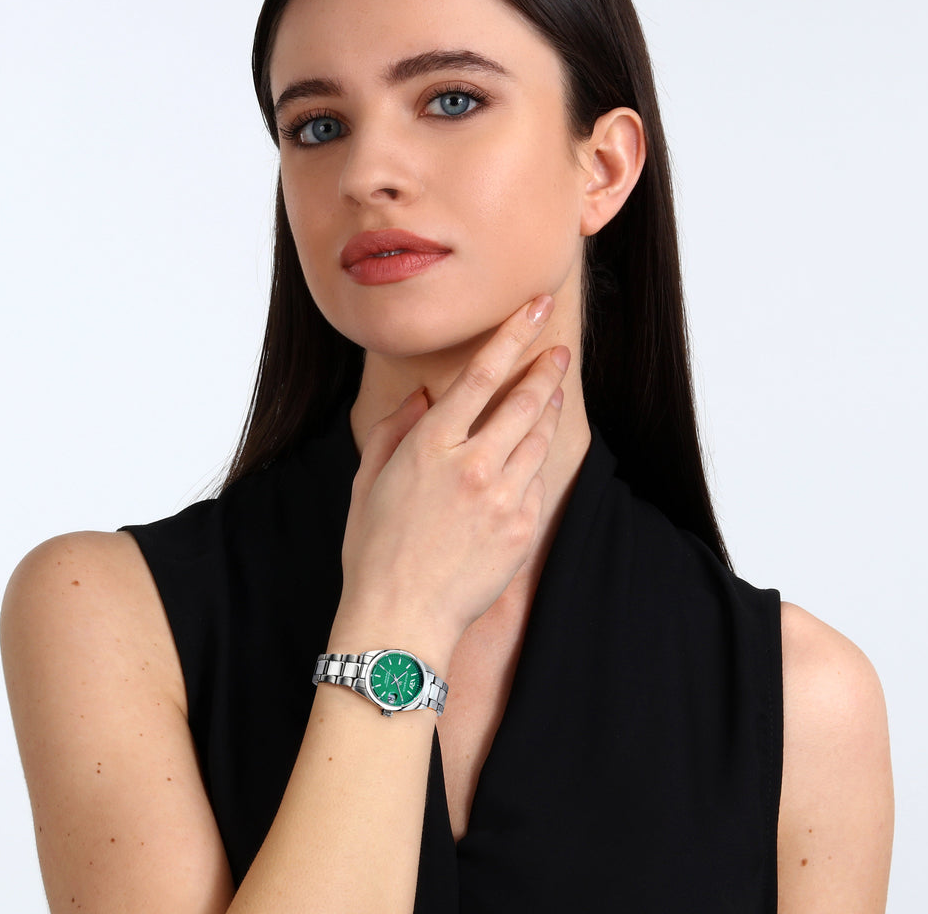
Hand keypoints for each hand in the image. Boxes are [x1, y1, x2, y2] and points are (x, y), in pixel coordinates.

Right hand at [332, 295, 568, 668]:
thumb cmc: (374, 551)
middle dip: (547, 369)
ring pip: (539, 439)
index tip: (537, 308)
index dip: (514, 334)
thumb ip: (396, 429)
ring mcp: (503, 498)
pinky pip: (537, 484)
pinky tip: (524, 466)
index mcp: (431, 445)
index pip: (481, 374)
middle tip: (559, 352)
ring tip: (549, 397)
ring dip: (547, 412)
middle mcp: (473, 464)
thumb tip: (422, 396)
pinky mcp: (523, 529)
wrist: (400, 619)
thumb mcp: (369, 481)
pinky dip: (532, 467)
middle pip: (525, 400)